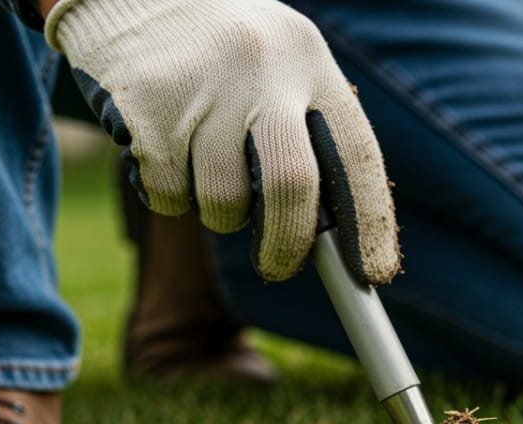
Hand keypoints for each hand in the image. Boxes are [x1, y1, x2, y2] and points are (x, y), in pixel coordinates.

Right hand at [46, 0, 399, 284]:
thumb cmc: (221, 49)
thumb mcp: (280, 65)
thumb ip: (307, 133)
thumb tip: (327, 238)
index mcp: (309, 60)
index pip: (356, 154)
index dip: (371, 222)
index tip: (374, 274)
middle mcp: (262, 67)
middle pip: (290, 186)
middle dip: (287, 245)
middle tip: (277, 266)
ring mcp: (202, 85)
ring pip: (224, 203)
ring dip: (220, 215)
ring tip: (208, 173)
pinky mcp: (148, 104)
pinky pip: (170, 196)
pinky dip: (172, 198)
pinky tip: (164, 153)